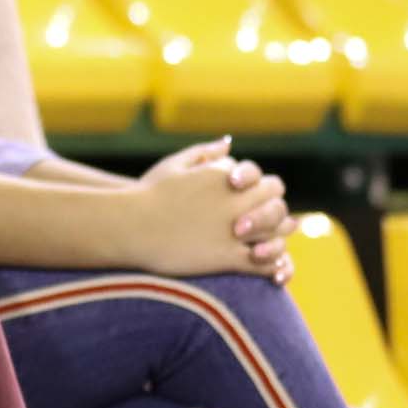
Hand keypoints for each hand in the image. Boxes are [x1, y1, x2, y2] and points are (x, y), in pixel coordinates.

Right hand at [134, 138, 293, 279]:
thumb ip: (205, 152)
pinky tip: (261, 263)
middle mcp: (237, 202)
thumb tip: (229, 143)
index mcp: (228, 178)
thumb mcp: (175, 164)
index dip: (263, 190)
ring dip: (278, 238)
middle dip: (275, 213)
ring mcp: (236, 231)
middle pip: (276, 205)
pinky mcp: (229, 258)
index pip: (265, 181)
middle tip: (266, 222)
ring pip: (277, 234)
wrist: (130, 226)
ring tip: (268, 244)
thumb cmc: (147, 194)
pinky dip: (270, 264)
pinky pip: (264, 262)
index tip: (252, 200)